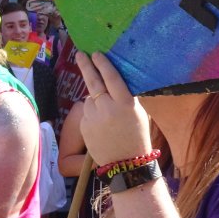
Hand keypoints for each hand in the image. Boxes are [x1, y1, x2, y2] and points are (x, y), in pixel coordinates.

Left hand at [76, 51, 152, 165]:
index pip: (111, 77)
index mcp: (125, 103)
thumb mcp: (138, 112)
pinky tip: (102, 126)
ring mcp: (93, 117)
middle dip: (86, 66)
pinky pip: (87, 113)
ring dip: (95, 100)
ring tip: (106, 115)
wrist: (125, 163)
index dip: (103, 64)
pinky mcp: (84, 126)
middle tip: (81, 54)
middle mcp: (107, 108)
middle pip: (93, 82)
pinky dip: (92, 114)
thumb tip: (111, 80)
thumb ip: (124, 96)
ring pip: (90, 99)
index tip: (96, 54)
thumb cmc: (137, 135)